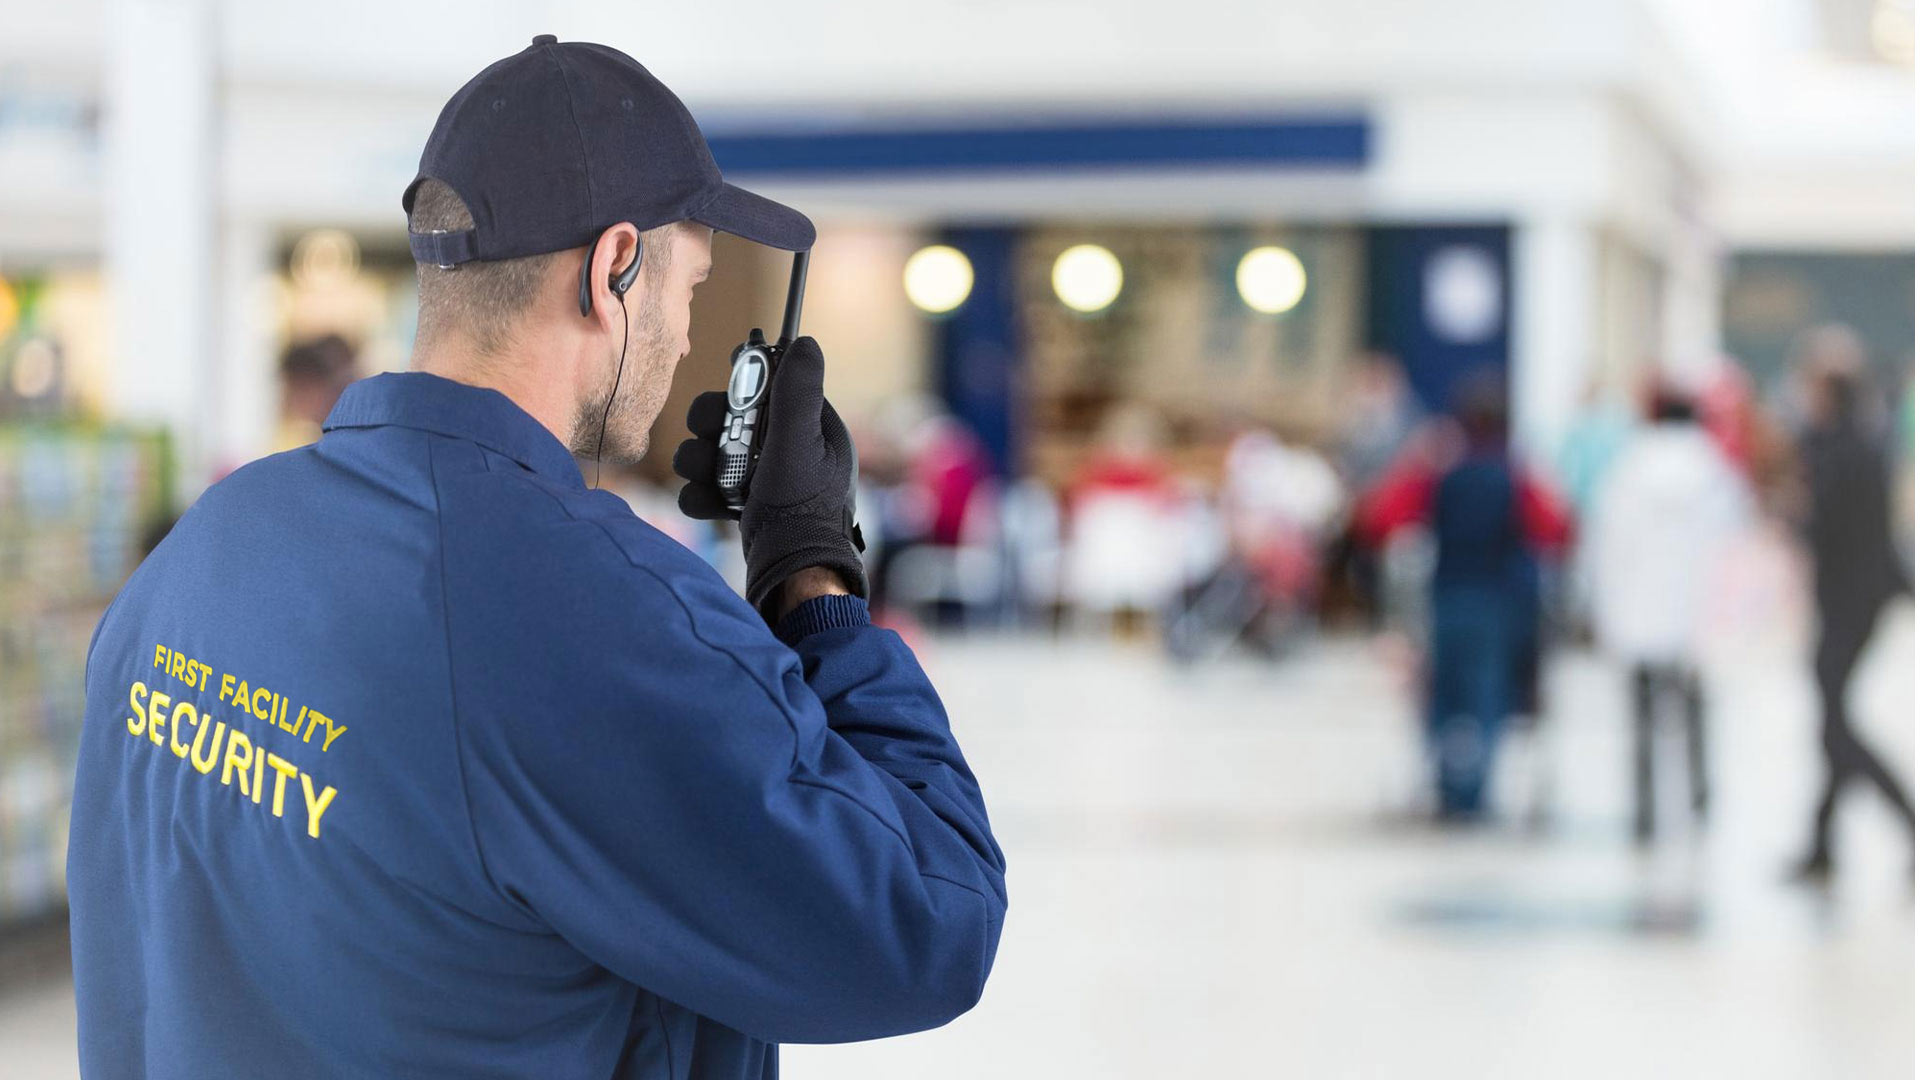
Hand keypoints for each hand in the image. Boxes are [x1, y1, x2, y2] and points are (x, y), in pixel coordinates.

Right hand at [672, 336, 866, 615]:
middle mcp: (789, 451)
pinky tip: (710, 506)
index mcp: (811, 429)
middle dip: (712, 425)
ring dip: (700, 460)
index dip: (745, 384)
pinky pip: (708, 488)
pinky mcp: (744, 508)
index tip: (729, 387)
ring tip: (708, 477)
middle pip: (731, 417)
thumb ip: (798, 392)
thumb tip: (806, 342)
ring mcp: (764, 481)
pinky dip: (702, 495)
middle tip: (710, 434)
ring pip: (713, 451)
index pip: (772, 387)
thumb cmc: (802, 508)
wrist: (793, 575)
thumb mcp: (800, 441)